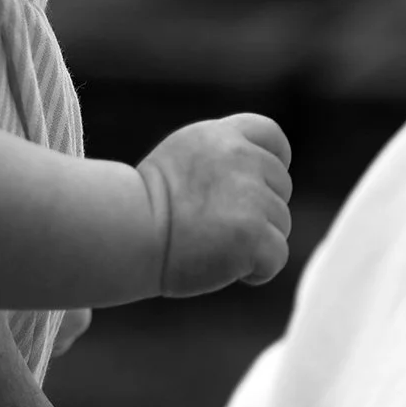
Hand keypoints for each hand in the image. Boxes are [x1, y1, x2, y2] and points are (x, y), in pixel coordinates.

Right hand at [138, 114, 292, 298]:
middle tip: (217, 228)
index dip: (273, 163)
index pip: (272, 137)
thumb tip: (257, 179)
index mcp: (221, 135)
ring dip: (255, 242)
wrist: (124, 232)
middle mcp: (241, 157)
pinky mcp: (252, 233)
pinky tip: (226, 268)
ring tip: (213, 246)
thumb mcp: (181, 159)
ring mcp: (250, 195)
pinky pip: (276, 257)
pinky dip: (257, 270)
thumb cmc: (144, 207)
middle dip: (259, 211)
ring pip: (280, 224)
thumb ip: (221, 159)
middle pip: (281, 187)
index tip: (256, 186)